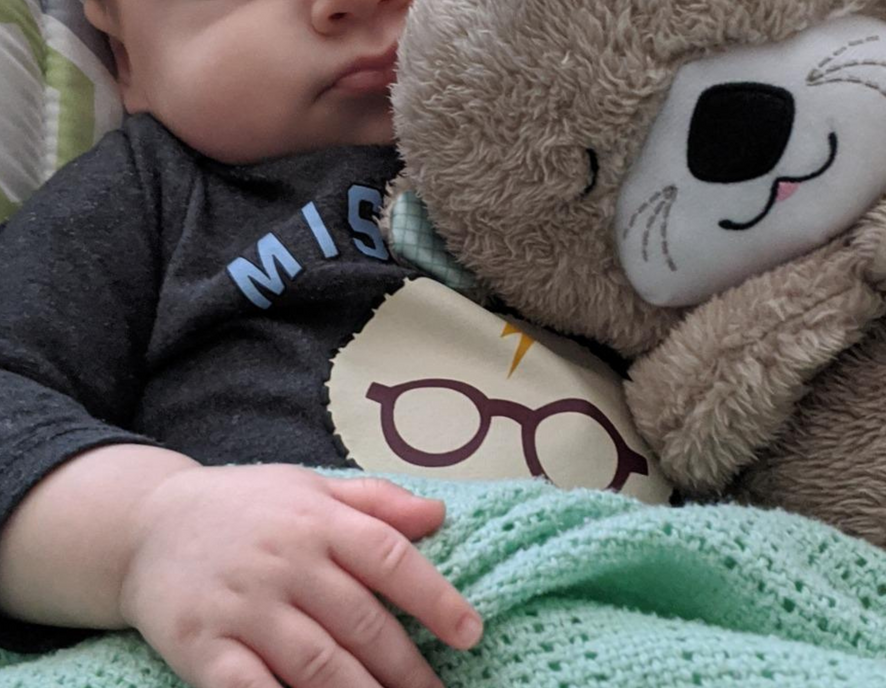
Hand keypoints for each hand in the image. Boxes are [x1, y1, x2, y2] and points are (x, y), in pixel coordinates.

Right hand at [118, 465, 480, 687]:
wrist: (147, 525)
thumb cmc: (248, 506)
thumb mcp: (313, 487)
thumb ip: (377, 502)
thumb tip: (439, 518)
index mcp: (319, 519)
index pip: (390, 557)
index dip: (435, 598)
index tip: (470, 633)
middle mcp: (287, 560)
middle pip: (360, 621)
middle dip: (407, 667)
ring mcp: (244, 606)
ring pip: (317, 664)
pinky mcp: (203, 647)